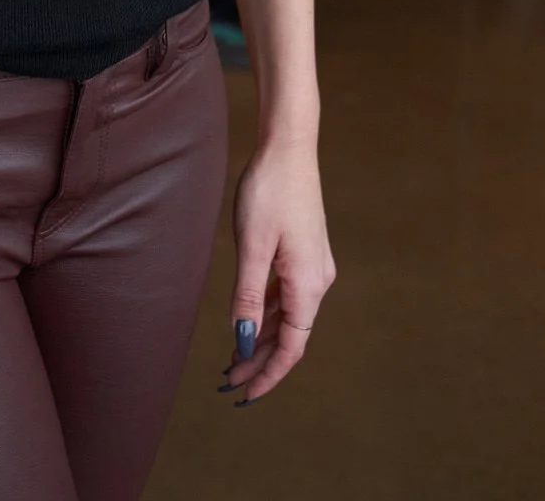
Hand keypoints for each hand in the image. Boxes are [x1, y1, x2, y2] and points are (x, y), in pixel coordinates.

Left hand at [222, 142, 334, 404]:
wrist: (289, 148)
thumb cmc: (268, 192)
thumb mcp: (252, 246)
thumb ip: (248, 296)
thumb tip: (242, 341)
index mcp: (308, 285)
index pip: (290, 347)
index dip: (267, 374)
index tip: (244, 395)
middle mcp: (317, 281)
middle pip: (290, 336)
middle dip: (259, 361)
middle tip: (227, 382)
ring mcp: (314, 267)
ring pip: (288, 317)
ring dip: (262, 339)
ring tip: (233, 359)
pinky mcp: (305, 253)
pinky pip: (287, 296)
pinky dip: (268, 313)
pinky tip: (249, 321)